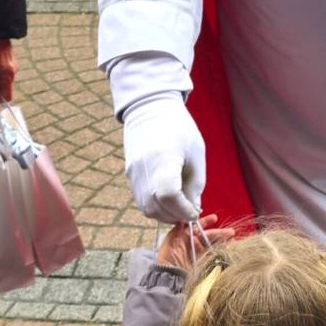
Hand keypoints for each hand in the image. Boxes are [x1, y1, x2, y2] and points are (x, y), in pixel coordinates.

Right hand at [123, 95, 205, 222]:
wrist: (150, 109)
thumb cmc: (179, 128)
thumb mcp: (196, 153)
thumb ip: (195, 184)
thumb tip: (193, 209)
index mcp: (164, 159)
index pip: (170, 196)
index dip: (183, 210)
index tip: (195, 212)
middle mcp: (144, 169)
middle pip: (156, 207)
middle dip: (175, 215)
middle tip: (189, 212)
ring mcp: (133, 173)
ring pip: (146, 208)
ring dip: (165, 214)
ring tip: (180, 207)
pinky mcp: (129, 175)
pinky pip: (141, 200)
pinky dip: (155, 206)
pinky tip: (168, 200)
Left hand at [155, 215, 233, 270]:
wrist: (169, 274)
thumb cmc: (168, 256)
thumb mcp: (171, 239)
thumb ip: (178, 228)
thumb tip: (184, 218)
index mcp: (183, 235)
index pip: (196, 226)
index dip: (205, 222)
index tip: (215, 218)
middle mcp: (191, 243)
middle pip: (207, 236)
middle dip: (218, 233)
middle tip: (231, 232)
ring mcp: (196, 253)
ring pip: (210, 244)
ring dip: (220, 241)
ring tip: (231, 240)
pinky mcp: (200, 262)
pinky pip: (210, 254)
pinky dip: (218, 250)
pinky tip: (225, 248)